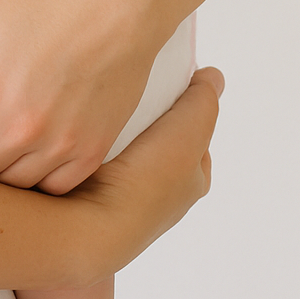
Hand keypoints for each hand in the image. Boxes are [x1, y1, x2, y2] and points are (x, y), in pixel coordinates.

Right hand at [69, 67, 221, 281]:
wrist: (91, 222)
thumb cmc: (146, 183)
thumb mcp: (188, 132)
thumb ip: (203, 101)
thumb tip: (214, 76)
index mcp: (188, 182)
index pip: (195, 137)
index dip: (186, 108)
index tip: (168, 83)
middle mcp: (158, 191)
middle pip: (158, 138)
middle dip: (148, 114)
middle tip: (132, 86)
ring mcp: (122, 192)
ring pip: (125, 143)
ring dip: (116, 123)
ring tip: (105, 97)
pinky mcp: (89, 187)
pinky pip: (95, 150)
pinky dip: (93, 134)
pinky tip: (85, 118)